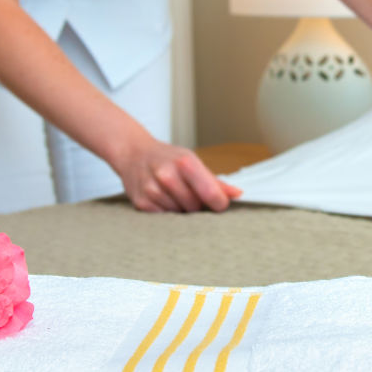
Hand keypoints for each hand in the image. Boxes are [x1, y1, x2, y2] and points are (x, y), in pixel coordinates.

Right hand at [111, 139, 242, 212]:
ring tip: (175, 195)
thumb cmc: (167, 158)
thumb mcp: (192, 161)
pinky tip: (163, 199)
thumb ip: (215, 181)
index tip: (219, 204)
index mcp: (185, 163)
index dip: (219, 204)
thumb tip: (238, 194)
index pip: (211, 193)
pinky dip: (168, 213)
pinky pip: (164, 218)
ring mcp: (153, 190)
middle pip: (195, 207)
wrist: (133, 153)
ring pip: (180, 215)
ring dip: (182, 210)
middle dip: (198, 206)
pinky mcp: (142, 203)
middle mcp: (167, 176)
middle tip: (191, 195)